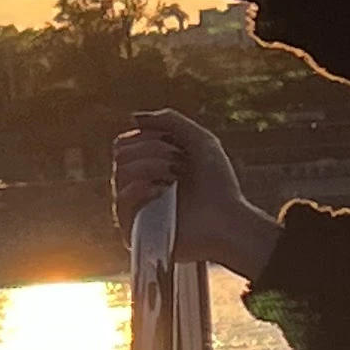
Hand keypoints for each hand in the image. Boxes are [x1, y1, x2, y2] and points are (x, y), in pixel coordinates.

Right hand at [112, 112, 281, 283]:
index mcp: (150, 168)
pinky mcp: (135, 231)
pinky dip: (140, 189)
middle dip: (151, 149)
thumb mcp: (200, 140)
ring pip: (120, 173)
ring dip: (150, 166)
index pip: (125, 144)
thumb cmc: (218, 185)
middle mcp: (140, 187)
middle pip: (121, 154)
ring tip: (175, 177)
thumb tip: (134, 117)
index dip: (146, 136)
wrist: (229, 221)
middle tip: (179, 161)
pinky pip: (120, 201)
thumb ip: (170, 121)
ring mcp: (137, 210)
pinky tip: (161, 191)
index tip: (174, 144)